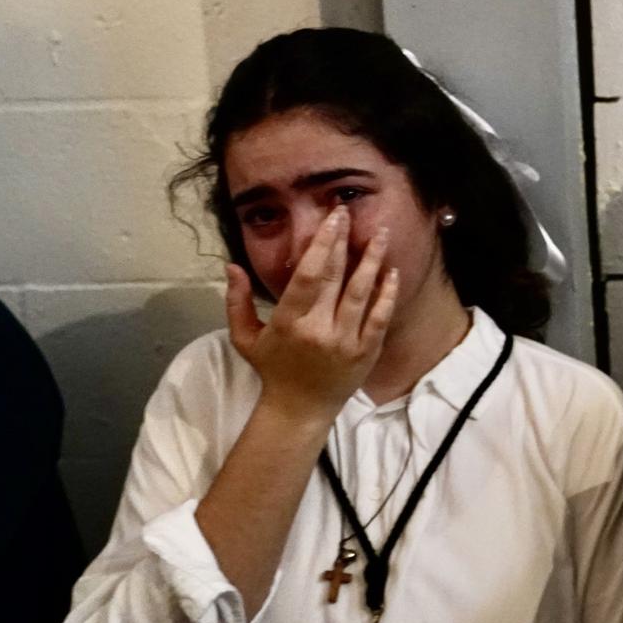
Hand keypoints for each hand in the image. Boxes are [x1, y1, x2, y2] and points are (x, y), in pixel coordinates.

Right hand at [225, 208, 397, 420]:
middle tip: (350, 213)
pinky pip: (380, 317)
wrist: (300, 409)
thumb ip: (236, 301)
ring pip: (362, 293)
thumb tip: (231, 266)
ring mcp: (345, 342)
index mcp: (288, 322)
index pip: (307, 275)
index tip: (331, 219)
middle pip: (335, 278)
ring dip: (373, 260)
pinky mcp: (366, 352)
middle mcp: (319, 330)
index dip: (321, 244)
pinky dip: (387, 294)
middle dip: (344, 242)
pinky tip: (392, 272)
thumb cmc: (273, 369)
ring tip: (380, 233)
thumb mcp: (245, 337)